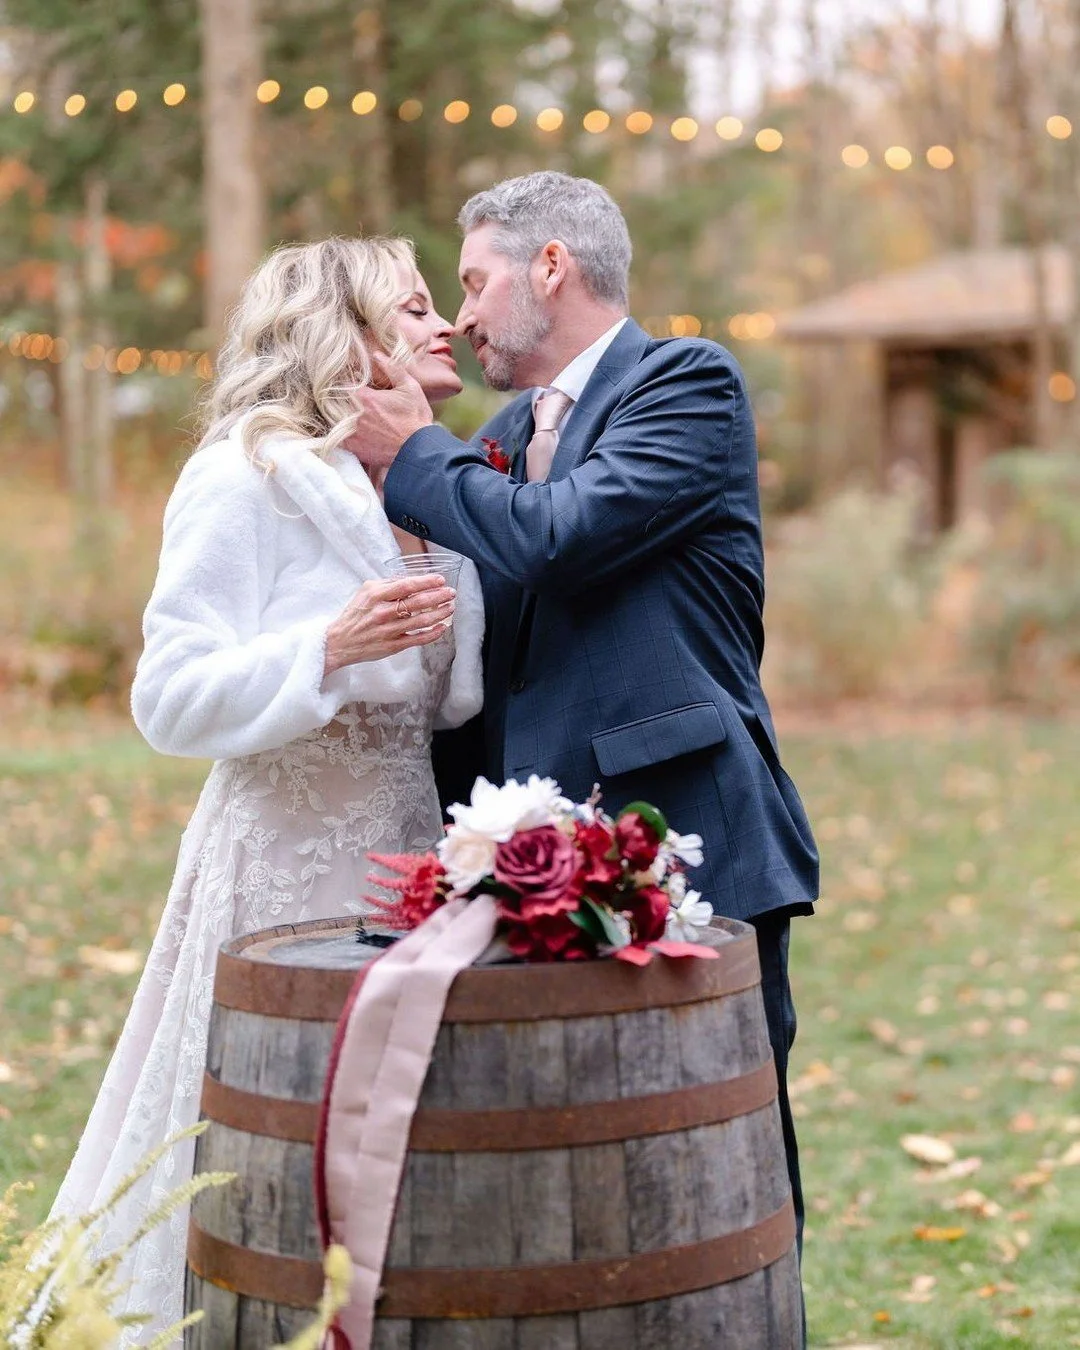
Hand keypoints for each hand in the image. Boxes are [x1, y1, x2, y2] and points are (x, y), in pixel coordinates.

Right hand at [323, 575, 454, 676]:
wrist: (339, 642)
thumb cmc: (355, 615)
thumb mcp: (366, 592)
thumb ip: (387, 585)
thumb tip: (412, 580)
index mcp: (376, 596)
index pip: (406, 586)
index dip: (426, 582)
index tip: (440, 580)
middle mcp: (383, 613)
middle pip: (417, 602)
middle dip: (438, 596)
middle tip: (451, 593)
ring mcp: (389, 630)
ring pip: (421, 621)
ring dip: (439, 613)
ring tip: (450, 607)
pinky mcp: (393, 646)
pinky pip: (417, 639)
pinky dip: (432, 634)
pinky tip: (442, 627)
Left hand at [345, 352, 433, 468]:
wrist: (420, 449)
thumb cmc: (416, 418)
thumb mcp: (410, 387)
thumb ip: (392, 368)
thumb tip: (376, 354)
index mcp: (365, 397)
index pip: (343, 384)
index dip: (346, 383)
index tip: (352, 384)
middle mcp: (354, 415)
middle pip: (335, 402)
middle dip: (340, 400)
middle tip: (348, 400)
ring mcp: (352, 433)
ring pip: (334, 419)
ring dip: (338, 415)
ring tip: (349, 415)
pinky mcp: (354, 448)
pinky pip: (337, 438)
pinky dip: (340, 433)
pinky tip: (350, 430)